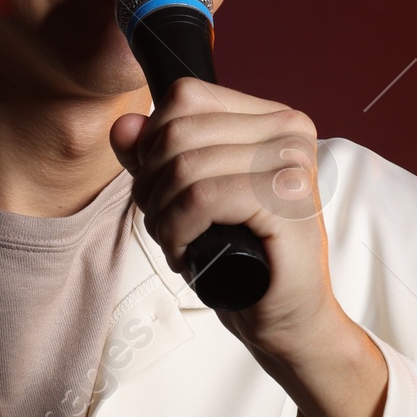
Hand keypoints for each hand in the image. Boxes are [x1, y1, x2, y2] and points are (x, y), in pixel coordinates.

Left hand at [111, 78, 387, 416]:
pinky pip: (201, 198)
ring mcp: (292, 161)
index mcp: (272, 118)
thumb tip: (124, 125)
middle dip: (152, 185)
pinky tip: (190, 253)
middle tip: (165, 226)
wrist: (288, 320)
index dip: (152, 145)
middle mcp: (289, 130)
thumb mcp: (189, 199)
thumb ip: (156, 158)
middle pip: (178, 130)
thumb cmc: (242, 259)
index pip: (185, 97)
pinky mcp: (287, 199)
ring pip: (184, 165)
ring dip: (162, 215)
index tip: (159, 191)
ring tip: (178, 243)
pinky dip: (179, 229)